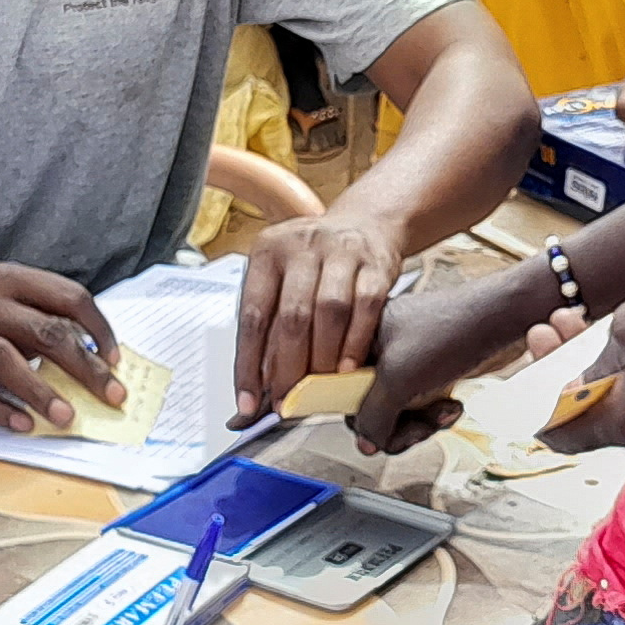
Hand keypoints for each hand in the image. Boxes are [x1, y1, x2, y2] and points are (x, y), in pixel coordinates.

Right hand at [0, 262, 117, 431]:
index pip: (69, 297)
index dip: (99, 329)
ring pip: (4, 359)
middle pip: (43, 331)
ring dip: (39, 390)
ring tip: (66, 416)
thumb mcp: (15, 309)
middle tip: (110, 397)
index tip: (116, 361)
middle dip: (83, 367)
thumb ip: (51, 326)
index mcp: (11, 279)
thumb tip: (101, 366)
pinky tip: (22, 424)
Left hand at [231, 205, 405, 424]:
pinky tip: (349, 368)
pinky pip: (366, 307)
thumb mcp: (283, 279)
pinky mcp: (375, 263)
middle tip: (287, 401)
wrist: (365, 222)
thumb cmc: (316, 262)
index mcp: (268, 252)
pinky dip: (356, 342)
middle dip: (288, 368)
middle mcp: (302, 246)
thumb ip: (270, 324)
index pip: (253, 315)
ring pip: (329, 312)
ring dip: (322, 358)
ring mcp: (341, 251)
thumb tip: (259, 385)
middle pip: (292, 316)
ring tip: (318, 388)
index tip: (248, 401)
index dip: (249, 364)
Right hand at [337, 269, 536, 453]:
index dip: (353, 413)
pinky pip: (417, 408)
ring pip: (395, 414)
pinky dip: (434, 415)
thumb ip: (373, 416)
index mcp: (358, 338)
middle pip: (367, 408)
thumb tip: (365, 443)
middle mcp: (376, 349)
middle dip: (395, 424)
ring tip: (442, 413)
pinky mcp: (426, 373)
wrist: (503, 318)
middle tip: (417, 424)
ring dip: (420, 423)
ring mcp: (402, 362)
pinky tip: (452, 405)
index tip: (372, 428)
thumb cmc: (453, 329)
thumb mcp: (399, 377)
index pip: (334, 388)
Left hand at [542, 257, 624, 453]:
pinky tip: (607, 333)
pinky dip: (620, 369)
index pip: (563, 435)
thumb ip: (590, 367)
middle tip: (543, 330)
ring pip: (615, 402)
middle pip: (588, 417)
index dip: (535, 409)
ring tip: (568, 320)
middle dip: (557, 373)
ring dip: (587, 366)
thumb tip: (570, 390)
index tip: (521, 377)